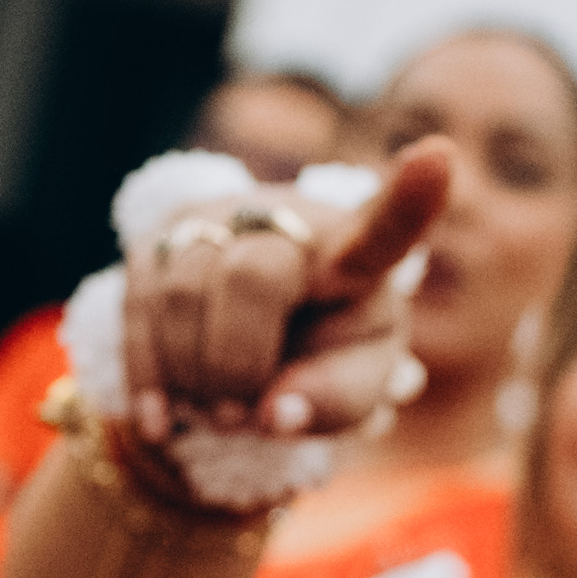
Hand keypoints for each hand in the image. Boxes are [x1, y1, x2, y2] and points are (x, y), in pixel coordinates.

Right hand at [117, 148, 449, 453]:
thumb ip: (333, 405)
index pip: (385, 226)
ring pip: (183, 290)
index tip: (439, 157)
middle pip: (251, 276)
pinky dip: (151, 377)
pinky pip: (137, 309)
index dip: (411, 197)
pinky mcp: (156, 240)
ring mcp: (214, 219)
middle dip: (237, 364)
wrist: (245, 343)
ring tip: (216, 411)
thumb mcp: (351, 392)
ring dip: (193, 375)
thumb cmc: (320, 360)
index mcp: (355, 253)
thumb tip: (275, 414)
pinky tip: (164, 420)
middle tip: (241, 416)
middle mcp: (285, 217)